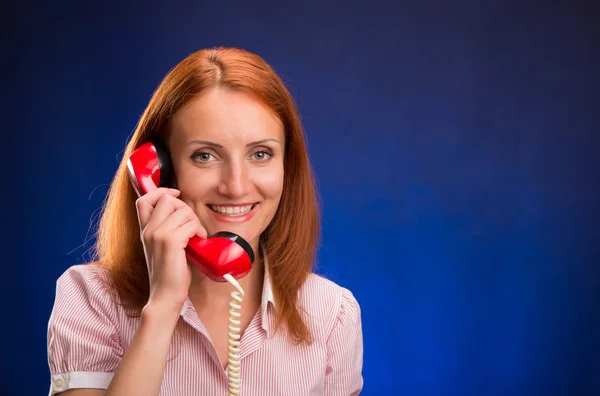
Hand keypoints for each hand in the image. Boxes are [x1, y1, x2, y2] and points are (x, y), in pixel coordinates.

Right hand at [135, 188, 207, 311]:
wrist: (165, 296)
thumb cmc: (169, 274)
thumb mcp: (163, 247)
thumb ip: (168, 230)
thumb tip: (184, 213)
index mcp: (145, 230)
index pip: (144, 199)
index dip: (161, 191)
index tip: (176, 194)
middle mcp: (148, 230)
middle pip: (167, 199)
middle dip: (185, 208)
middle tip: (191, 225)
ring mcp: (158, 234)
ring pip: (182, 210)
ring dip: (194, 221)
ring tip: (196, 235)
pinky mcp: (170, 241)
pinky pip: (190, 224)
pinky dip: (198, 230)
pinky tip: (198, 240)